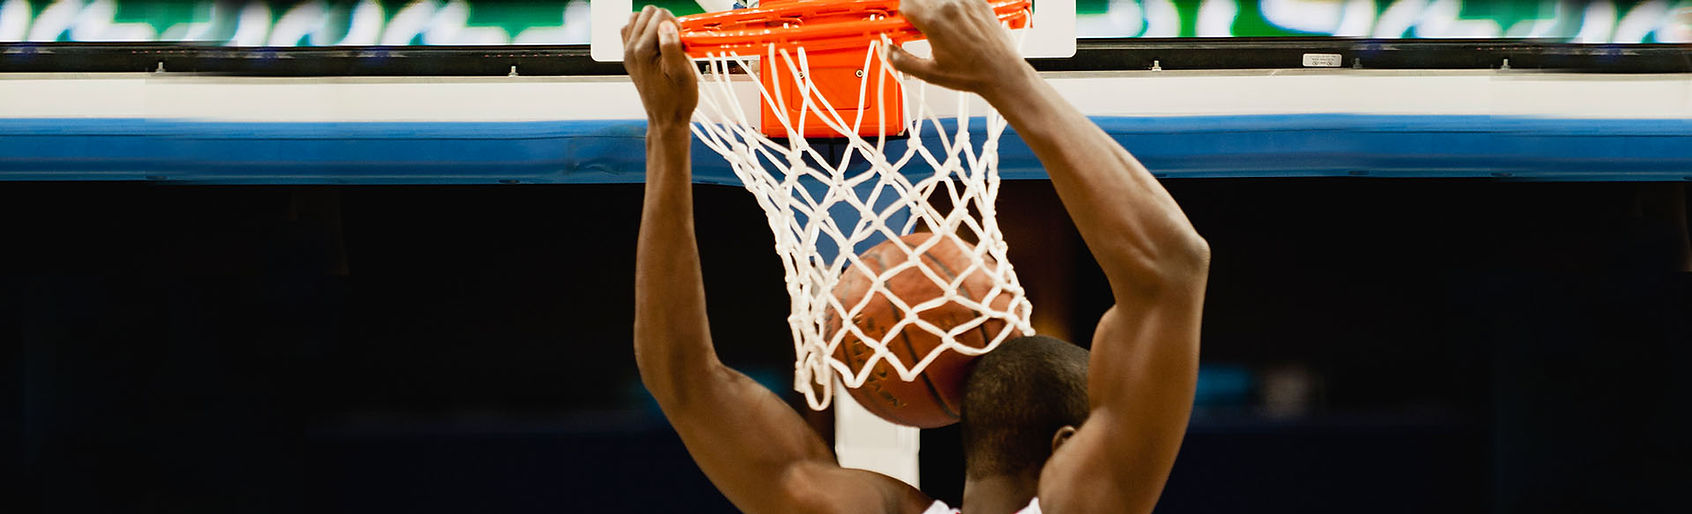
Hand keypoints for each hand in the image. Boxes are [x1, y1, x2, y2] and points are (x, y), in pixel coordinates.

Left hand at [622, 6, 697, 128]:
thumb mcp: (682, 74)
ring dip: (654, 24)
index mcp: (643, 52)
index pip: (659, 16)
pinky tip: (656, 42)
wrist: (666, 118)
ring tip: (666, 40)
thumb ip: (672, 47)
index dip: (676, 24)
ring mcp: (628, 53)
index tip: (682, 40)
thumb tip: (666, 25)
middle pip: (647, 13)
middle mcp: (631, 50)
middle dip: (665, 21)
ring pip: (637, 19)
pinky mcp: (630, 57)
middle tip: (676, 40)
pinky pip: (631, 31)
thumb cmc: (676, 101)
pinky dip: (644, 30)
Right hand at [886, 0, 1034, 99]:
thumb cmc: (972, 73)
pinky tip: (957, 24)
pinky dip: (953, 7)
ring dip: (935, 7)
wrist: (1001, 71)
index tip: (906, 26)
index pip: (905, 4)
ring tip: (943, 27)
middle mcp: (950, 6)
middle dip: (918, 10)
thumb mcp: (930, 73)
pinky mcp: (979, 1)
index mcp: (934, 22)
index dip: (903, 16)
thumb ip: (903, 61)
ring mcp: (966, 1)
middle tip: (923, 27)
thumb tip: (890, 51)